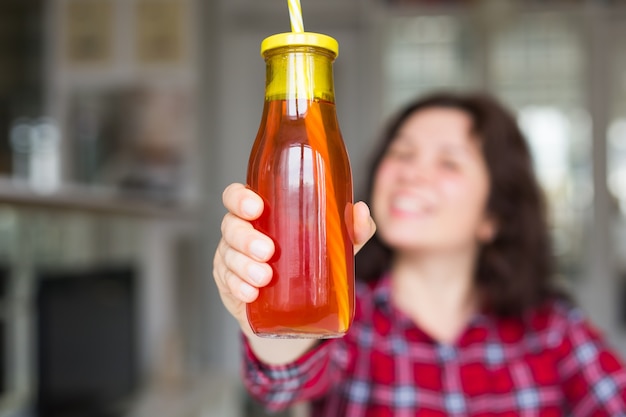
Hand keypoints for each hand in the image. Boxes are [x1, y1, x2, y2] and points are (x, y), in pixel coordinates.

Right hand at [212, 183, 375, 336]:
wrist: (301, 309)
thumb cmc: (312, 263)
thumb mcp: (336, 245)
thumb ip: (352, 228)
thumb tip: (360, 210)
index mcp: (262, 214)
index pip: (236, 196)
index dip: (239, 198)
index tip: (256, 208)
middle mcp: (242, 232)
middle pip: (230, 225)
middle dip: (246, 237)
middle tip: (268, 251)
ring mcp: (232, 259)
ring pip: (227, 256)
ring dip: (244, 265)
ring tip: (265, 277)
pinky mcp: (230, 285)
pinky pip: (227, 283)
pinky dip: (239, 287)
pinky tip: (251, 293)